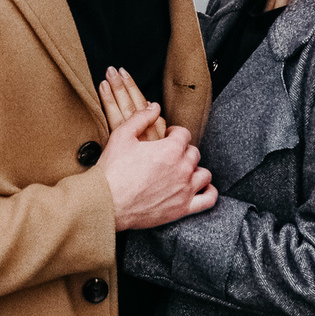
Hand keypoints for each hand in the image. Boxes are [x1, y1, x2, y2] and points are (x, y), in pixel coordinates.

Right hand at [98, 72, 214, 230]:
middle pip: (193, 153)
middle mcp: (182, 169)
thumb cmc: (112, 170)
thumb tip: (155, 107)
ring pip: (204, 174)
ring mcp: (184, 190)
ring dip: (194, 170)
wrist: (106, 203)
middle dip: (182, 151)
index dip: (174, 133)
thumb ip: (141, 118)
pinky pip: (209, 199)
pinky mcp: (182, 208)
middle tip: (169, 155)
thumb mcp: (122, 135)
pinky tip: (199, 187)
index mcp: (170, 149)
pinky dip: (208, 191)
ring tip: (181, 171)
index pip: (184, 134)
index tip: (166, 138)